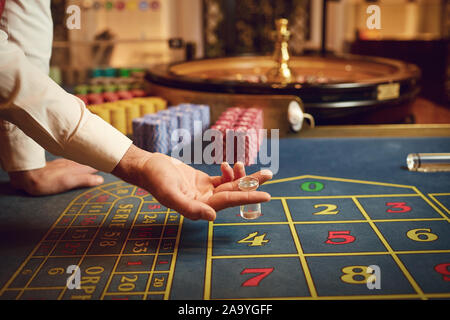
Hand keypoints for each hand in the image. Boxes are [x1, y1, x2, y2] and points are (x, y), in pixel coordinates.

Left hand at [9, 158, 103, 195]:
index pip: (95, 164)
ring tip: (97, 159)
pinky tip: (78, 163)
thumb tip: (101, 179)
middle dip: (99, 159)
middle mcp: (72, 164)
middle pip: (89, 160)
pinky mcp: (56, 165)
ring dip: (90, 160)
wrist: (26, 176)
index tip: (116, 160)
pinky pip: (73, 161)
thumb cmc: (47, 182)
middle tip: (110, 158)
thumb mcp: (68, 182)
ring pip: (81, 160)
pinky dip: (79, 161)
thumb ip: (84, 180)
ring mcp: (64, 163)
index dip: (104, 163)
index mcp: (77, 168)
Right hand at [112, 145, 271, 220]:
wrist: (147, 166)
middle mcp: (204, 202)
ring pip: (230, 185)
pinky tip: (232, 165)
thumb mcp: (170, 193)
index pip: (228, 201)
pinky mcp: (202, 182)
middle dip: (252, 184)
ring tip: (260, 169)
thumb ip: (190, 207)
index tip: (266, 195)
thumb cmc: (156, 179)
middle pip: (234, 193)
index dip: (247, 197)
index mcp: (199, 207)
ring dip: (244, 177)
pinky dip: (230, 173)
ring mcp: (204, 192)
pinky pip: (222, 179)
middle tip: (269, 175)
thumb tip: (213, 217)